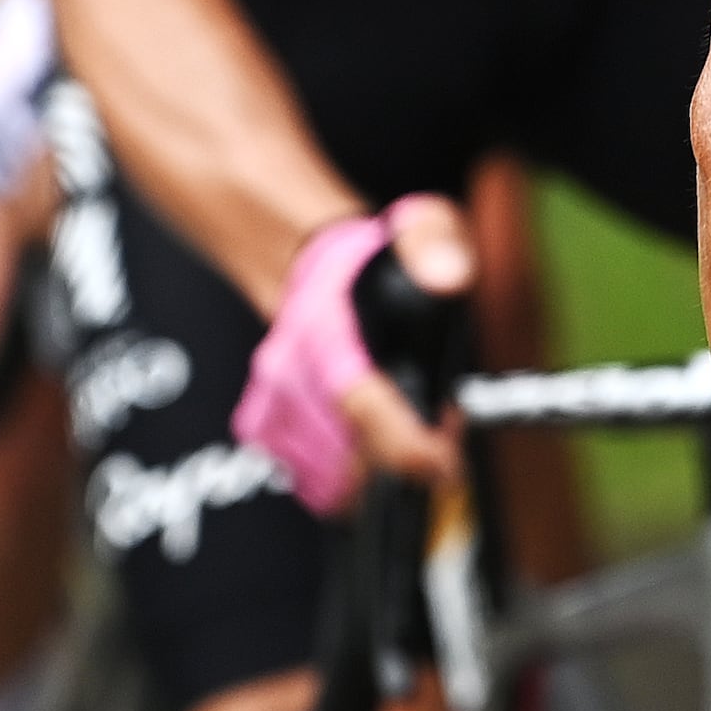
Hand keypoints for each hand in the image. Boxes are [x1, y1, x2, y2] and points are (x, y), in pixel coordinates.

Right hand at [231, 195, 472, 513]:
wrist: (307, 266)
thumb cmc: (375, 261)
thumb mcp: (425, 230)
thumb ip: (437, 245)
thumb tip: (448, 275)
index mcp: (326, 330)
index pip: (358, 404)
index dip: (405, 446)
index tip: (445, 464)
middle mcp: (289, 371)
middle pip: (351, 456)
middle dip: (406, 456)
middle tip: (439, 428)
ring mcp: (272, 403)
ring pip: (333, 479)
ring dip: (378, 468)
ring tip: (405, 423)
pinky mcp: (262, 428)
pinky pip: (312, 480)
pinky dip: (348, 473)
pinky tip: (367, 438)